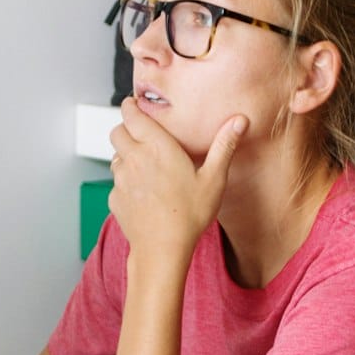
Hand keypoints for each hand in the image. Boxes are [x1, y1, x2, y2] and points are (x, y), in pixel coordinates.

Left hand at [108, 97, 246, 261]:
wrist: (163, 249)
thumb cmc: (190, 214)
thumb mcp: (214, 178)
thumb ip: (224, 146)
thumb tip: (240, 120)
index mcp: (157, 147)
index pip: (131, 114)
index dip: (130, 106)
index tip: (134, 105)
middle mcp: (134, 158)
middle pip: (117, 131)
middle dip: (126, 129)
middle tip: (141, 134)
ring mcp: (121, 179)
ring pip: (115, 156)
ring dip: (125, 155)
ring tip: (144, 165)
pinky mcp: (115, 198)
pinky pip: (116, 181)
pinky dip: (125, 181)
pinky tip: (143, 192)